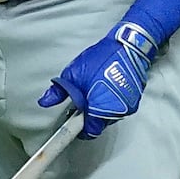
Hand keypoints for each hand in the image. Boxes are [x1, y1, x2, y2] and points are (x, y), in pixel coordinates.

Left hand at [39, 21, 159, 137]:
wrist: (127, 46)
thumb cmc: (102, 59)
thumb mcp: (73, 74)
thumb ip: (58, 92)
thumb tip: (45, 101)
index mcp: (101, 110)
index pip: (90, 132)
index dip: (78, 129)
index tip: (71, 127)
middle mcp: (117, 111)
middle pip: (99, 123)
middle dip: (89, 115)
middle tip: (81, 100)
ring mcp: (129, 105)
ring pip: (109, 115)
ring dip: (100, 107)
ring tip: (93, 89)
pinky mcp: (134, 97)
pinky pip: (119, 105)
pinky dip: (110, 100)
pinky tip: (104, 87)